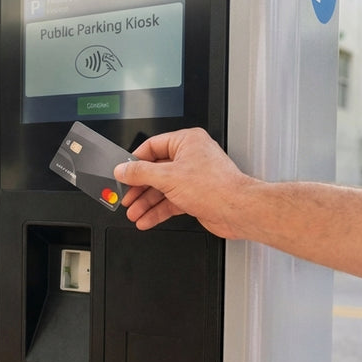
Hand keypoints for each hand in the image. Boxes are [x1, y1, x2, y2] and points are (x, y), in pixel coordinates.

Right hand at [112, 128, 254, 238]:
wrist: (238, 211)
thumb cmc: (215, 187)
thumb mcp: (168, 177)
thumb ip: (141, 173)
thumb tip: (123, 169)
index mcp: (186, 142)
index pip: (152, 147)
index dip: (135, 162)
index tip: (123, 173)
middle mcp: (190, 157)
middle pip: (155, 170)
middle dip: (139, 187)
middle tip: (126, 196)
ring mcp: (193, 177)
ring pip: (162, 188)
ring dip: (146, 202)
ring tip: (134, 212)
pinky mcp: (195, 196)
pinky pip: (171, 201)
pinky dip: (158, 211)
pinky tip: (146, 219)